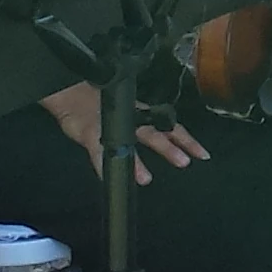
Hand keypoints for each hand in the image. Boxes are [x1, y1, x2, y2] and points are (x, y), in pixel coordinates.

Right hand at [41, 84, 211, 183]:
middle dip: (170, 148)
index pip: (168, 127)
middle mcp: (130, 120)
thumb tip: (155, 145)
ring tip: (146, 178)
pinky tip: (112, 179)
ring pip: (128, 145)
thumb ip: (135, 131)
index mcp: (140, 115)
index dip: (185, 140)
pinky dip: (104, 168)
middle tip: (186, 161)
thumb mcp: (120, 116)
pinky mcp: (90, 135)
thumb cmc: (94, 102)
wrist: (67, 91)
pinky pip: (97, 154)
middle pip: (155, 135)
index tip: (204, 154)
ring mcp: (109, 128)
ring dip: (137, 162)